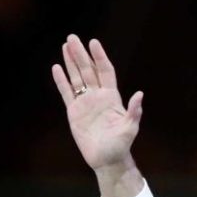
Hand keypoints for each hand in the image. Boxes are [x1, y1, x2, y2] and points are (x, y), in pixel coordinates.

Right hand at [51, 34, 142, 172]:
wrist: (107, 159)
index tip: (94, 42)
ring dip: (70, 62)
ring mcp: (85, 103)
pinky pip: (66, 92)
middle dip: (81, 54)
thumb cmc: (121, 145)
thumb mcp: (130, 128)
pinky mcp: (74, 112)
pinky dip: (61, 80)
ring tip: (65, 45)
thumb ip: (134, 111)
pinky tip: (56, 67)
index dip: (99, 57)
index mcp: (112, 98)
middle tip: (72, 37)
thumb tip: (139, 94)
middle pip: (88, 70)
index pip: (105, 72)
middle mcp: (98, 97)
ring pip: (77, 78)